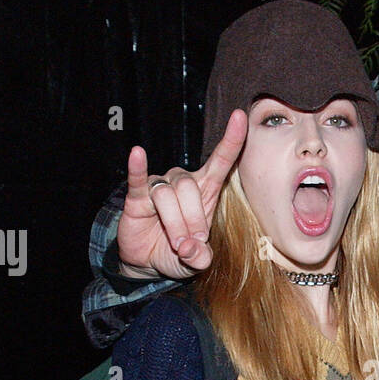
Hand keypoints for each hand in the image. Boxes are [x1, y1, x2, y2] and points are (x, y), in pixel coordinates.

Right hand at [117, 109, 247, 279]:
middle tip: (189, 244)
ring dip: (173, 224)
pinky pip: (139, 179)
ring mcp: (161, 186)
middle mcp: (184, 183)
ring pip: (168, 195)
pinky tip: (137, 154)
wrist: (148, 262)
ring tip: (174, 242)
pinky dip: (138, 168)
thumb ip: (201, 257)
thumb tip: (191, 249)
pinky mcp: (137, 196)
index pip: (221, 161)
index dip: (231, 141)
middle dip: (192, 221)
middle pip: (191, 189)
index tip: (241, 117)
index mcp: (206, 192)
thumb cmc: (178, 253)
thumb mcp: (197, 261)